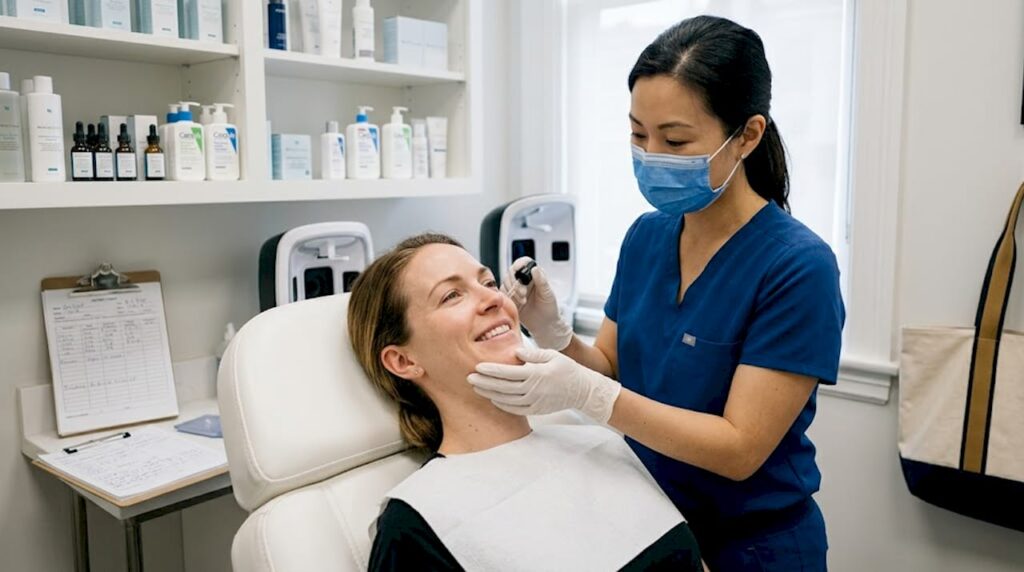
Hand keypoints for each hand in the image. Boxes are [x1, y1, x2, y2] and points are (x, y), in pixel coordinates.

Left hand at [468, 346, 621, 422]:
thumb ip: (533, 354)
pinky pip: (514, 409)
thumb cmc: (567, 369)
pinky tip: (492, 399)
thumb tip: (515, 352)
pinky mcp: (536, 410)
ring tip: (477, 388)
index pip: (508, 373)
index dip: (491, 370)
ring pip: (506, 400)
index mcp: (536, 374)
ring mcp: (534, 402)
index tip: (477, 367)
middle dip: (484, 383)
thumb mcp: (552, 355)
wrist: (582, 390)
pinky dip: (502, 405)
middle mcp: (533, 390)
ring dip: (490, 394)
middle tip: (469, 378)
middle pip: (503, 387)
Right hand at [502, 257, 573, 350]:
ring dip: (512, 291)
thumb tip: (535, 269)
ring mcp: (516, 289)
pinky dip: (507, 297)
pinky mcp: (510, 298)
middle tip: (523, 293)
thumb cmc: (550, 308)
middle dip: (515, 282)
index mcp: (534, 275)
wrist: (545, 324)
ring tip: (522, 301)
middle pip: (511, 272)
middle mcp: (524, 280)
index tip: (519, 272)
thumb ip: (542, 281)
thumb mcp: (548, 294)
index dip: (520, 265)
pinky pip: (502, 293)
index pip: (524, 263)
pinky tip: (516, 303)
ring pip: (505, 282)